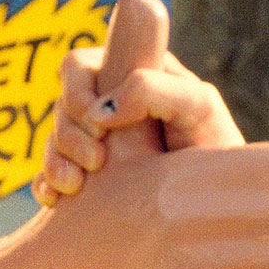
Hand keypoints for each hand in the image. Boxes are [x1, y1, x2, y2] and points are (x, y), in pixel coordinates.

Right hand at [34, 44, 245, 205]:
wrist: (222, 201)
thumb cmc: (216, 145)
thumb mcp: (198, 105)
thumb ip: (154, 89)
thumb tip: (101, 111)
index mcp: (129, 75)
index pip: (81, 67)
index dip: (78, 91)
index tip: (100, 125)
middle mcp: (108, 106)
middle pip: (61, 105)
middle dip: (68, 133)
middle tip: (95, 162)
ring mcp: (95, 143)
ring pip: (54, 141)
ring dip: (56, 161)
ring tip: (76, 187)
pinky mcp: (88, 178)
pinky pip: (49, 176)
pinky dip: (46, 186)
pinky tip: (55, 200)